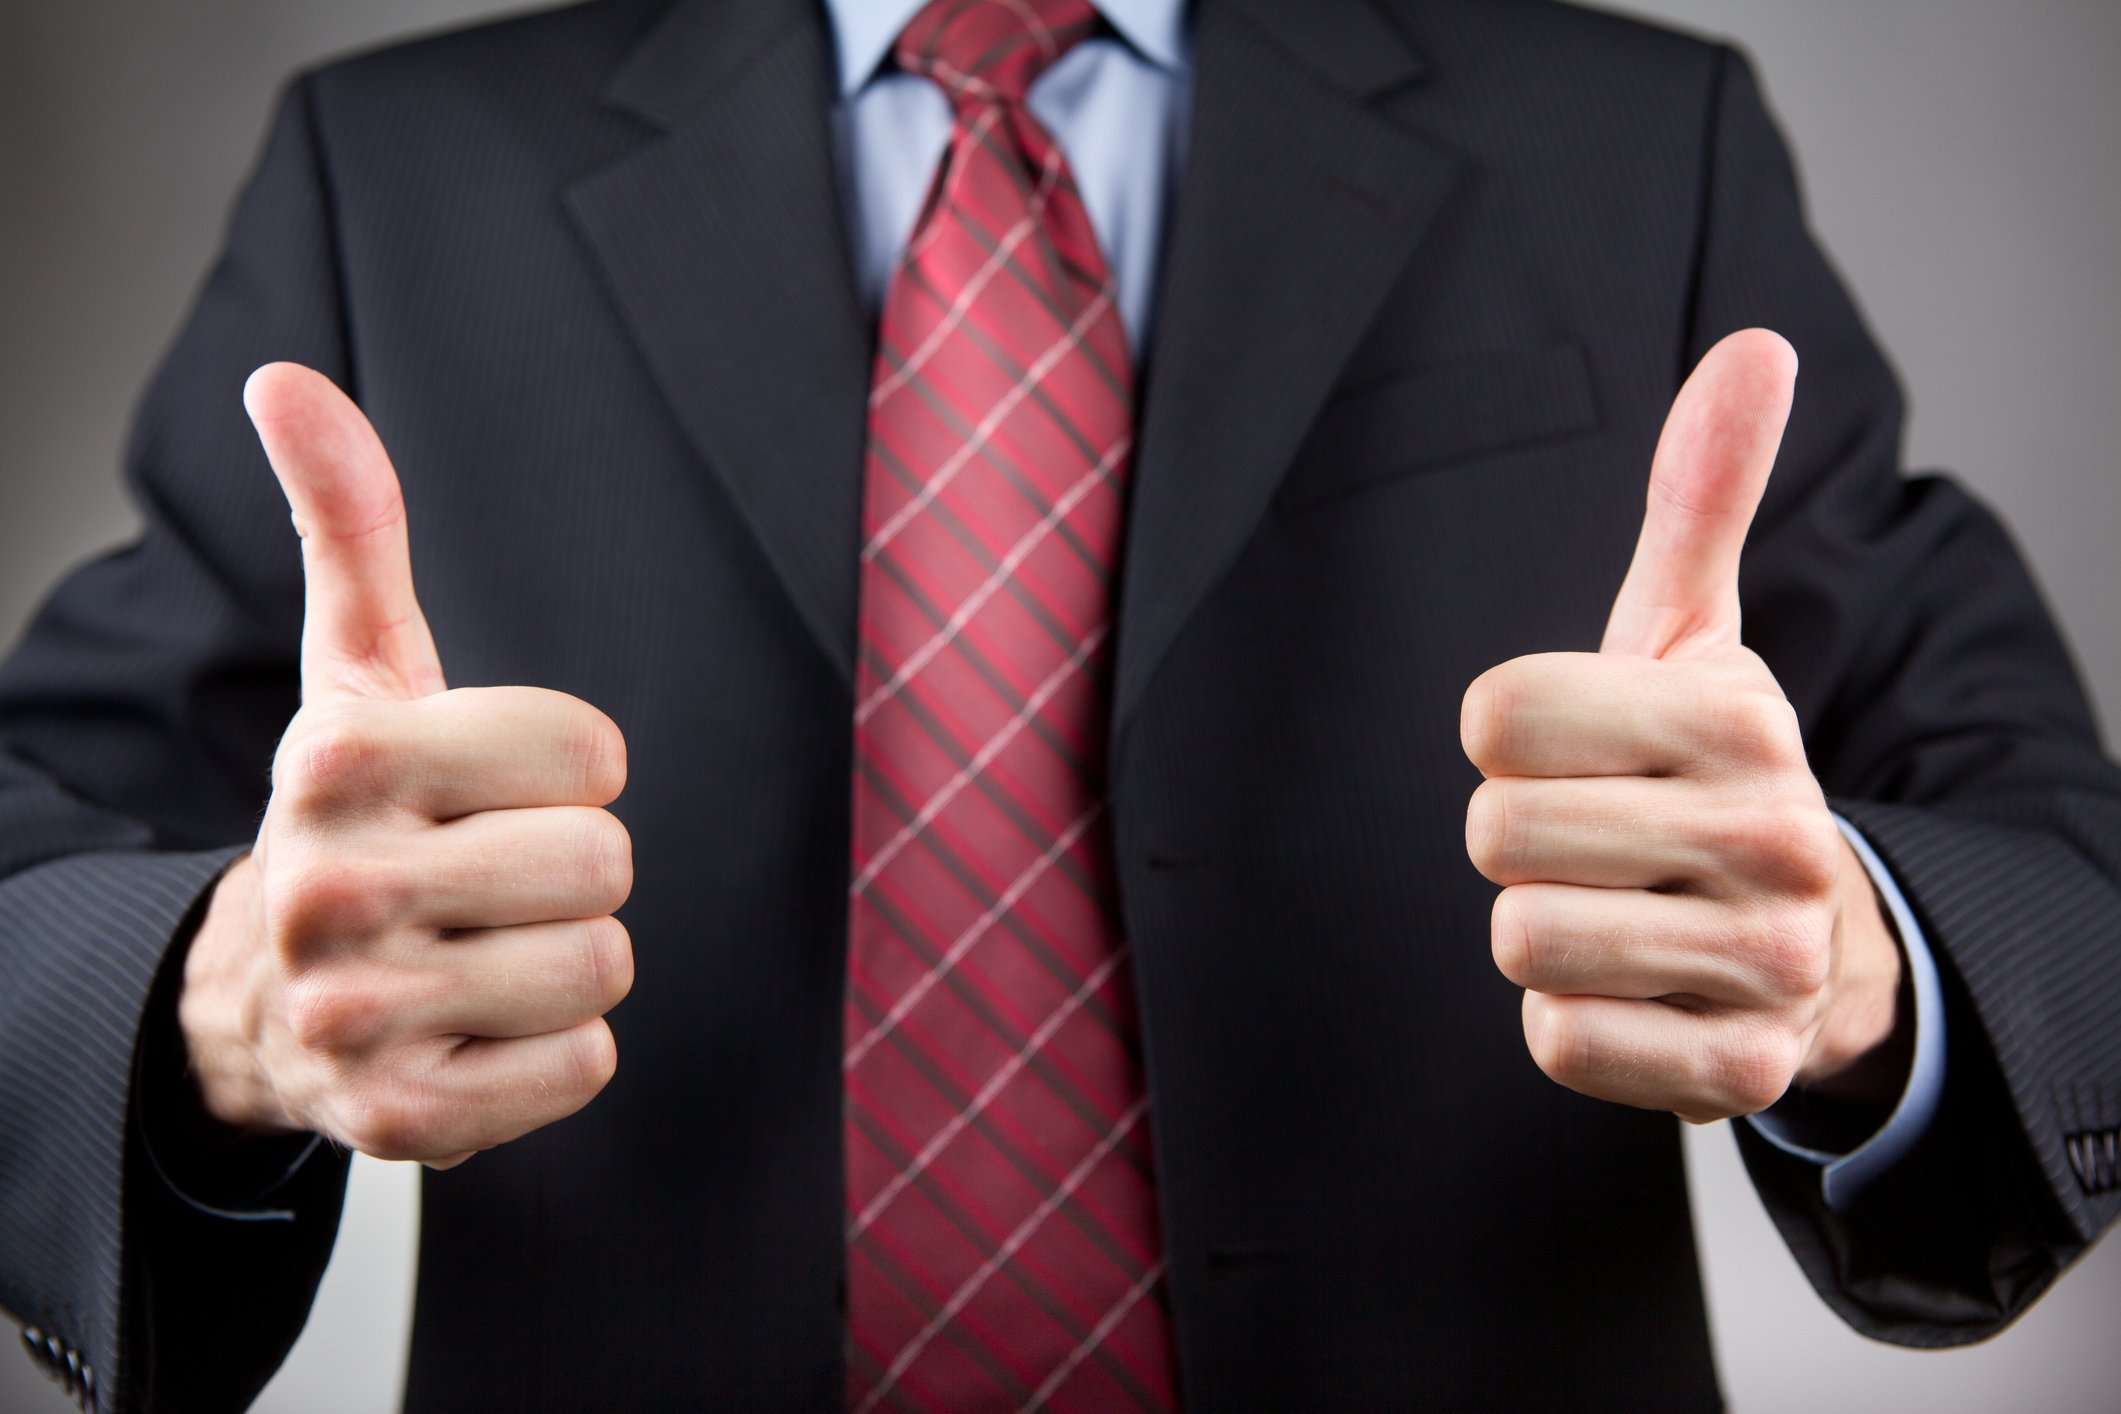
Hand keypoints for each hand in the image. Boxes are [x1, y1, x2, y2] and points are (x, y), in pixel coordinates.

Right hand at [177, 364, 632, 1167]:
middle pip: (606, 863)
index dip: (570, 766)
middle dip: (573, 867)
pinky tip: (474, 1028)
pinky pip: (586, 1068)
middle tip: (489, 876)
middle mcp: (332, 889)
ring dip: (566, 960)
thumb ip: (351, 524)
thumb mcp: (357, 667)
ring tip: (480, 949)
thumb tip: (288, 378)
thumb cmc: (358, 812)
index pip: (591, 750)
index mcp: (341, 759)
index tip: (501, 784)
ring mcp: (359, 1016)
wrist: (268, 996)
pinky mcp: (403, 1121)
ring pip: (604, 967)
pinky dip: (555, 1052)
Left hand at [1460, 330, 1902, 1123]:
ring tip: (1623, 913)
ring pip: (1521, 941)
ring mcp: (1766, 964)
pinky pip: (1559, 1041)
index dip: (1507, 734)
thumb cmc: (1707, 771)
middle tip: (1598, 840)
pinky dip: (1573, 1022)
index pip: (1496, 715)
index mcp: (1743, 715)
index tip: (1569, 745)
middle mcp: (1776, 837)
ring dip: (1546, 932)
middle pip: (1495, 833)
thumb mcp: (1695, 636)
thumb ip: (1699, 498)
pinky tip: (1640, 992)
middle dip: (1518, 838)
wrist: (1809, 941)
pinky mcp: (1738, 1072)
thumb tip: (1755, 344)